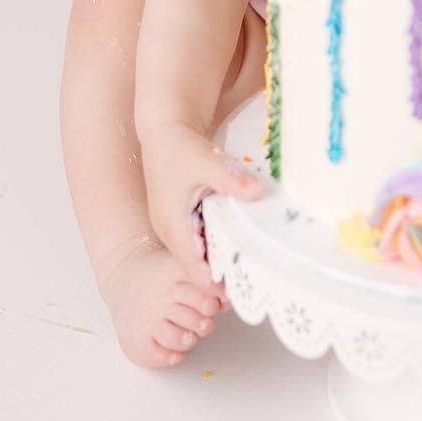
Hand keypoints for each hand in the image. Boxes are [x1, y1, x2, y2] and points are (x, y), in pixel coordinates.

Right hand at [137, 120, 264, 288]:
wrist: (162, 129)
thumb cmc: (179, 146)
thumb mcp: (207, 162)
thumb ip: (231, 180)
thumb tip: (259, 193)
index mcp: (174, 226)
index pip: (195, 270)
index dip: (216, 284)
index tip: (242, 291)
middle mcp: (170, 231)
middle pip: (197, 266)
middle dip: (221, 275)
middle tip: (254, 281)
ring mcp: (173, 224)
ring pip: (198, 252)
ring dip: (219, 258)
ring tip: (250, 264)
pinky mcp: (178, 214)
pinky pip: (197, 237)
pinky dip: (215, 241)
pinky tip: (236, 238)